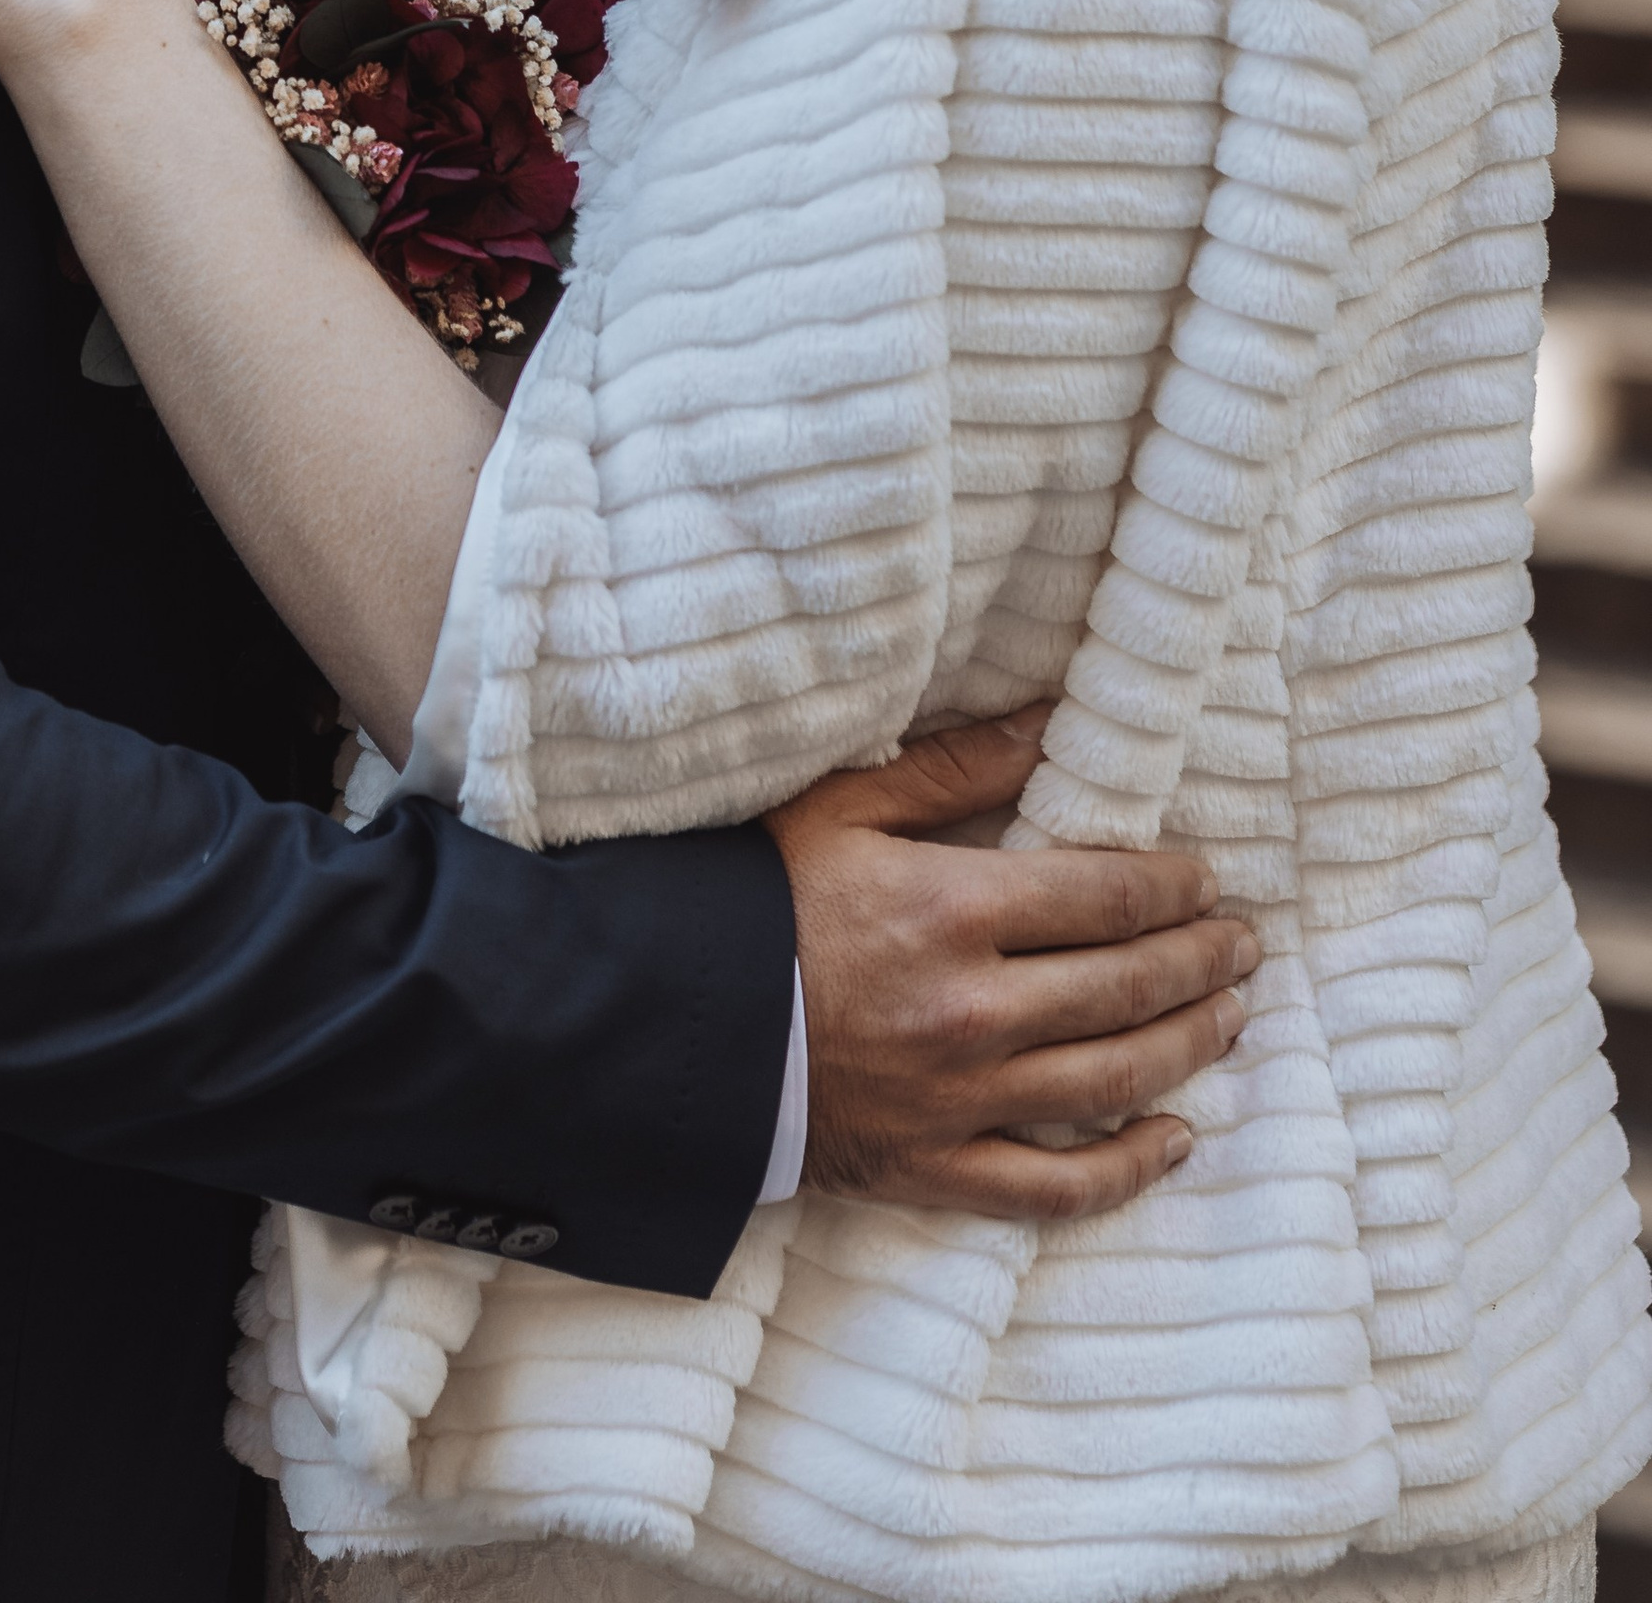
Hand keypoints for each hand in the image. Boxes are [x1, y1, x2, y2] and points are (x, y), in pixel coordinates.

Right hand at [771, 706, 1254, 1222]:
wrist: (664, 1022)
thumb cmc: (749, 897)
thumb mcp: (842, 805)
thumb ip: (956, 767)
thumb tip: (1052, 721)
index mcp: (953, 910)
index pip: (1106, 897)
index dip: (1172, 887)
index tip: (1205, 878)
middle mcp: (973, 1011)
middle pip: (1126, 986)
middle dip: (1200, 960)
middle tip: (1242, 942)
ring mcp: (958, 1100)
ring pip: (1113, 1080)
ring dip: (1188, 1045)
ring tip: (1231, 1016)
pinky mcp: (933, 1166)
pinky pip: (1054, 1186)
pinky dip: (1127, 1169)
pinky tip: (1176, 1139)